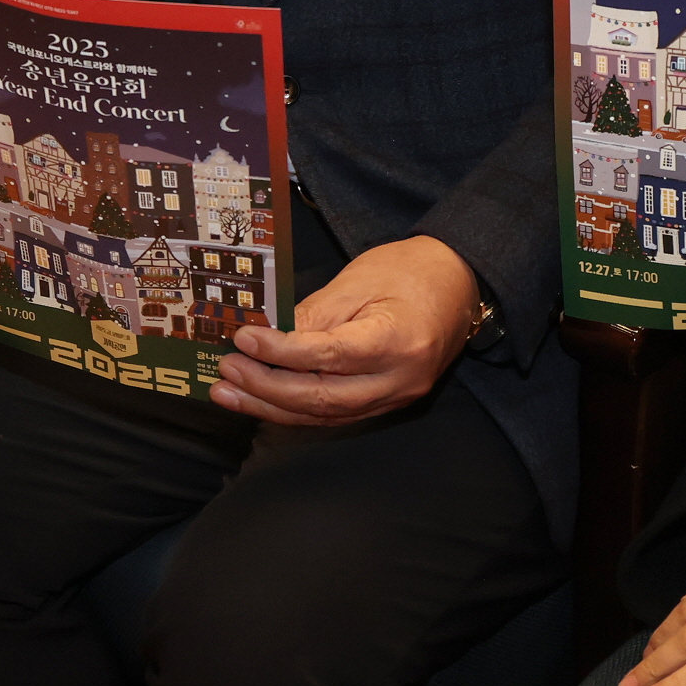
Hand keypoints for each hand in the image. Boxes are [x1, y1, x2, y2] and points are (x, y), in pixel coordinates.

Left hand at [212, 235, 477, 425]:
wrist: (458, 283)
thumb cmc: (410, 271)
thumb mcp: (359, 280)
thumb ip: (313, 312)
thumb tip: (263, 333)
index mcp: (397, 341)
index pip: (329, 356)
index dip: (281, 352)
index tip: (243, 340)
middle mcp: (399, 380)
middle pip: (324, 398)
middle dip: (268, 388)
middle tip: (226, 371)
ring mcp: (395, 397)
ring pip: (325, 414)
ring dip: (273, 406)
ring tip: (230, 393)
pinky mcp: (387, 402)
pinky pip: (335, 414)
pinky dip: (296, 409)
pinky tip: (263, 400)